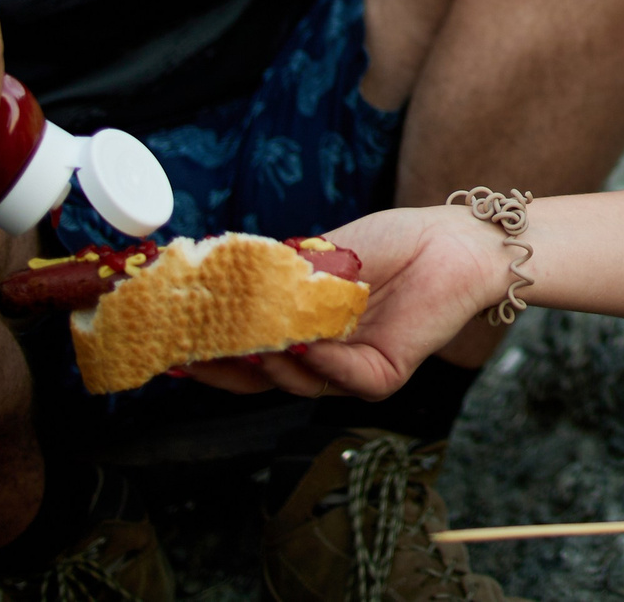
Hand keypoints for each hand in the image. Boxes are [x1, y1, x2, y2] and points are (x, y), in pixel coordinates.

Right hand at [183, 205, 512, 398]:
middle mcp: (319, 359)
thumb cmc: (390, 243)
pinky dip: (323, 359)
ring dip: (272, 360)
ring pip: (296, 380)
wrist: (452, 242)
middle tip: (192, 352)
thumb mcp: (320, 256)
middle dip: (223, 368)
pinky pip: (343, 377)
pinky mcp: (381, 377)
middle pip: (259, 380)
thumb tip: (219, 278)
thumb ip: (276, 275)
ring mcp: (348, 372)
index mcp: (299, 332)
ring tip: (250, 338)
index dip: (207, 353)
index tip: (171, 343)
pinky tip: (309, 339)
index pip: (243, 354)